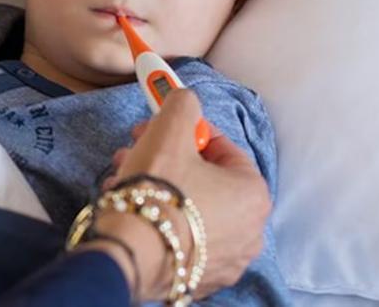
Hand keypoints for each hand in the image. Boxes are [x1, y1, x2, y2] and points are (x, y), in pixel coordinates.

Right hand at [90, 91, 271, 300]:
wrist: (129, 253)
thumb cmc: (157, 189)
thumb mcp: (170, 129)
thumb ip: (183, 104)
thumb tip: (185, 98)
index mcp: (254, 195)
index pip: (223, 148)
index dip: (188, 132)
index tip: (162, 127)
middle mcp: (250, 232)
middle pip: (204, 179)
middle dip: (167, 158)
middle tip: (137, 148)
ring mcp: (226, 260)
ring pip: (190, 208)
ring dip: (158, 186)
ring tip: (124, 177)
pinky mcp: (198, 278)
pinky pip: (181, 237)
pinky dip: (160, 219)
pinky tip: (132, 208)